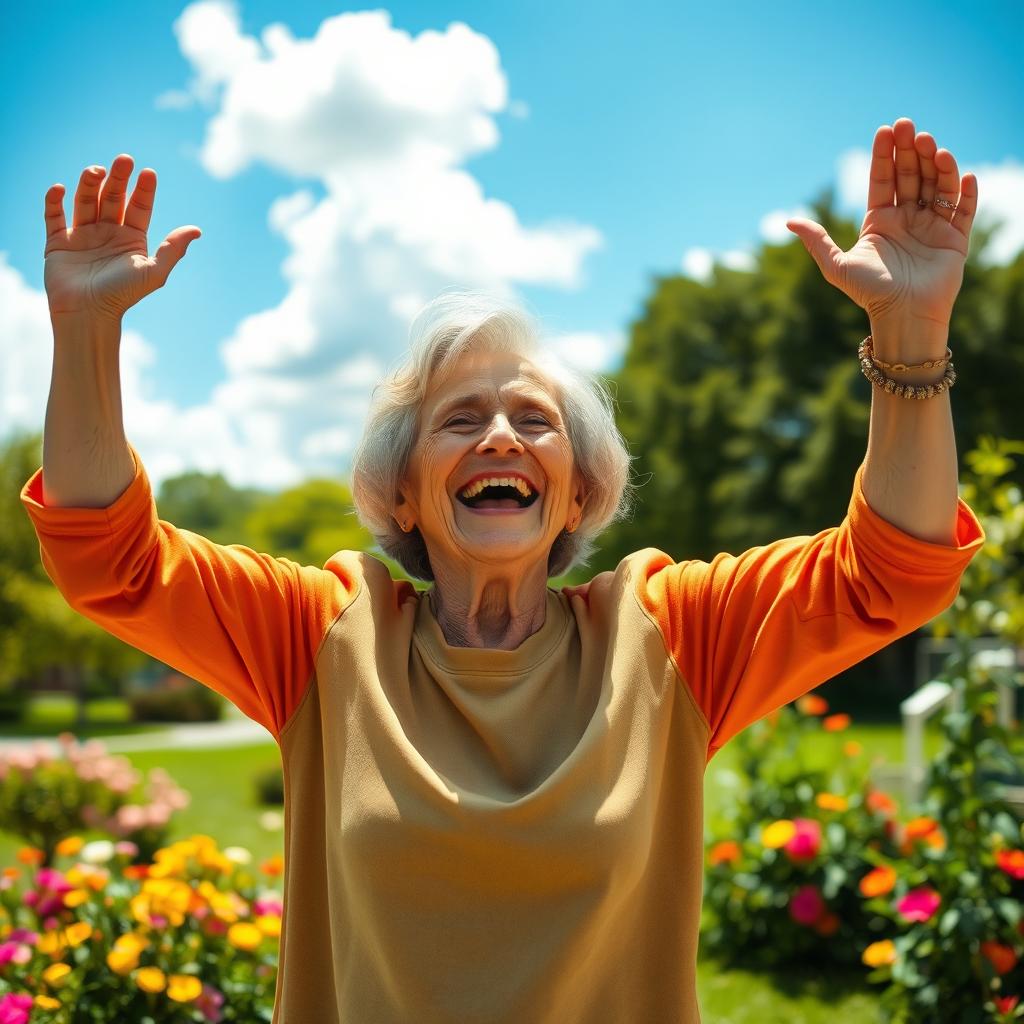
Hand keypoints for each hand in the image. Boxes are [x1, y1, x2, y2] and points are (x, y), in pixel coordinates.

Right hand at [43, 154, 200, 322]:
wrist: (88, 314)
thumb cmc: (123, 295)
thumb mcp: (153, 272)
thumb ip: (172, 249)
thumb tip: (197, 230)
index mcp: (132, 238)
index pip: (138, 206)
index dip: (143, 189)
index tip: (148, 172)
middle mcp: (108, 233)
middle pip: (113, 197)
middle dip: (118, 178)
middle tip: (124, 159)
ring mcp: (83, 235)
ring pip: (86, 200)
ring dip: (90, 183)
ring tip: (96, 170)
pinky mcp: (58, 242)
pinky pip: (54, 216)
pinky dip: (54, 201)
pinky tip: (60, 188)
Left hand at [786, 118, 976, 333]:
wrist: (902, 317)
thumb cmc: (869, 293)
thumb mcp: (836, 266)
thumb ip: (817, 241)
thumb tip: (789, 221)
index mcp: (880, 221)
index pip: (883, 180)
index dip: (885, 156)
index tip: (885, 131)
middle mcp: (907, 219)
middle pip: (911, 176)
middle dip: (911, 151)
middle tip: (910, 128)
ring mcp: (932, 227)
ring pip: (938, 186)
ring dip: (937, 165)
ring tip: (933, 146)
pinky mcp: (955, 239)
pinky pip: (964, 210)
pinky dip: (966, 193)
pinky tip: (964, 175)